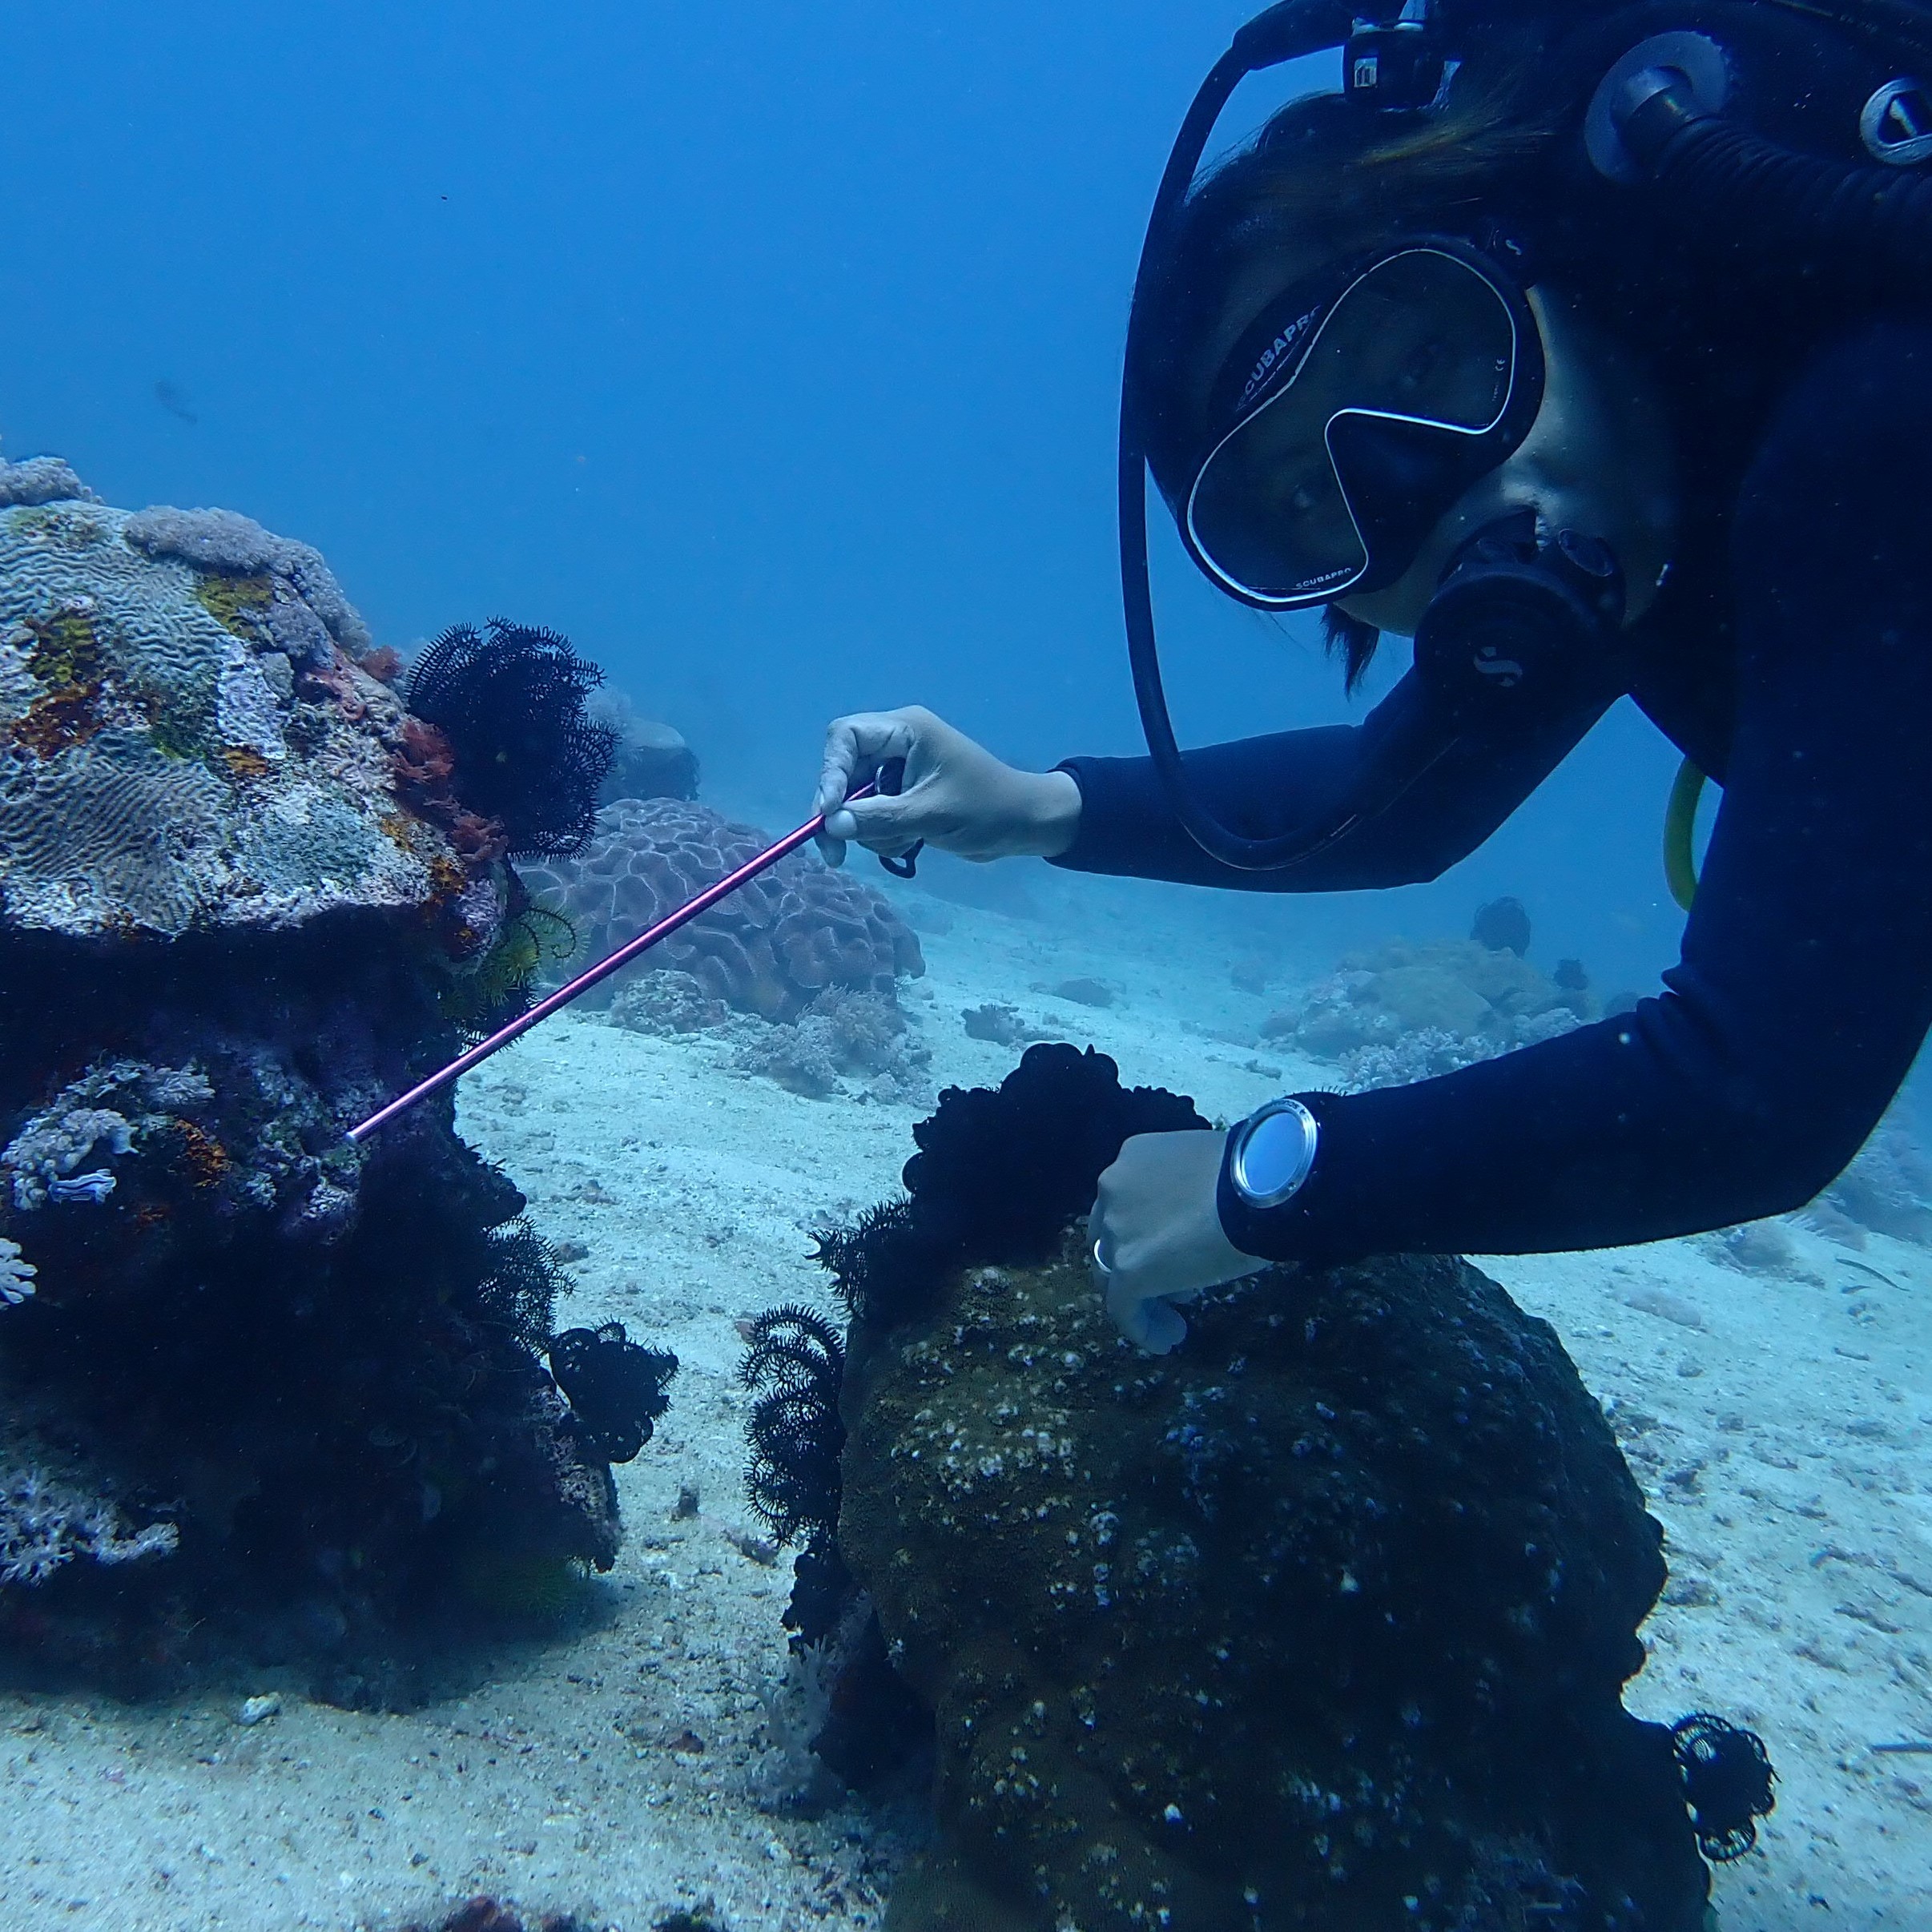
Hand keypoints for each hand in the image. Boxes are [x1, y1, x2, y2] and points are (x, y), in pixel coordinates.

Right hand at [813, 706, 1080, 866]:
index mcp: (906, 730)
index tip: (827, 813)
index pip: (846, 736)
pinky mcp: (905, 795)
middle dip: (842, 813)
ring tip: (905, 842)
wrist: (1025, 825)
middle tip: (835, 854)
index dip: (830, 773)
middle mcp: (898, 744)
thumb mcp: (930, 816)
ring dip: (870, 829)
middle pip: (845, 771)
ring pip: (857, 800)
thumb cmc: (987, 809)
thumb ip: (878, 819)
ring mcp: (900, 771)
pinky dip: (884, 835)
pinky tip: (911, 843)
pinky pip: (874, 815)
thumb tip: (830, 825)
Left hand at [1091, 1129, 1267, 1353]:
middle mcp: (1112, 1188)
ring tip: (1174, 1322)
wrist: (1261, 1186)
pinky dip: (1141, 1328)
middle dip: (1142, 1264)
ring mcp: (1115, 1229)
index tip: (1180, 1251)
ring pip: (1112, 1273)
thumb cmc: (1253, 1173)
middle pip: (1111, 1238)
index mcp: (1132, 1158)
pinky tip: (1165, 1342)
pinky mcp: (1127, 1269)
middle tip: (1178, 1288)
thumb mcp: (1209, 1172)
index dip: (1149, 1233)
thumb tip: (1198, 1229)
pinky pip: (1122, 1307)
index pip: (1127, 1204)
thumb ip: (1189, 1195)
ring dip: (1141, 1299)